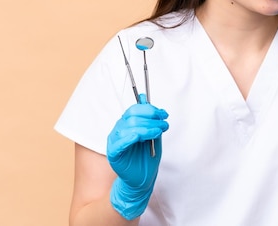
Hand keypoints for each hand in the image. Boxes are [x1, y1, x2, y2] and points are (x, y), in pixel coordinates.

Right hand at [107, 94, 168, 219]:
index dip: (149, 109)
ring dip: (147, 128)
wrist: (142, 179)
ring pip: (128, 128)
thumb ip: (149, 119)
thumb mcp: (152, 135)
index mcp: (126, 124)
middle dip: (151, 119)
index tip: (163, 114)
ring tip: (158, 132)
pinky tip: (138, 137)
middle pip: (132, 117)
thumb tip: (144, 98)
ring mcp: (115, 142)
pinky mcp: (114, 154)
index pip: (133, 110)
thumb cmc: (146, 157)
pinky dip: (129, 138)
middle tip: (164, 124)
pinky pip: (119, 143)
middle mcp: (119, 131)